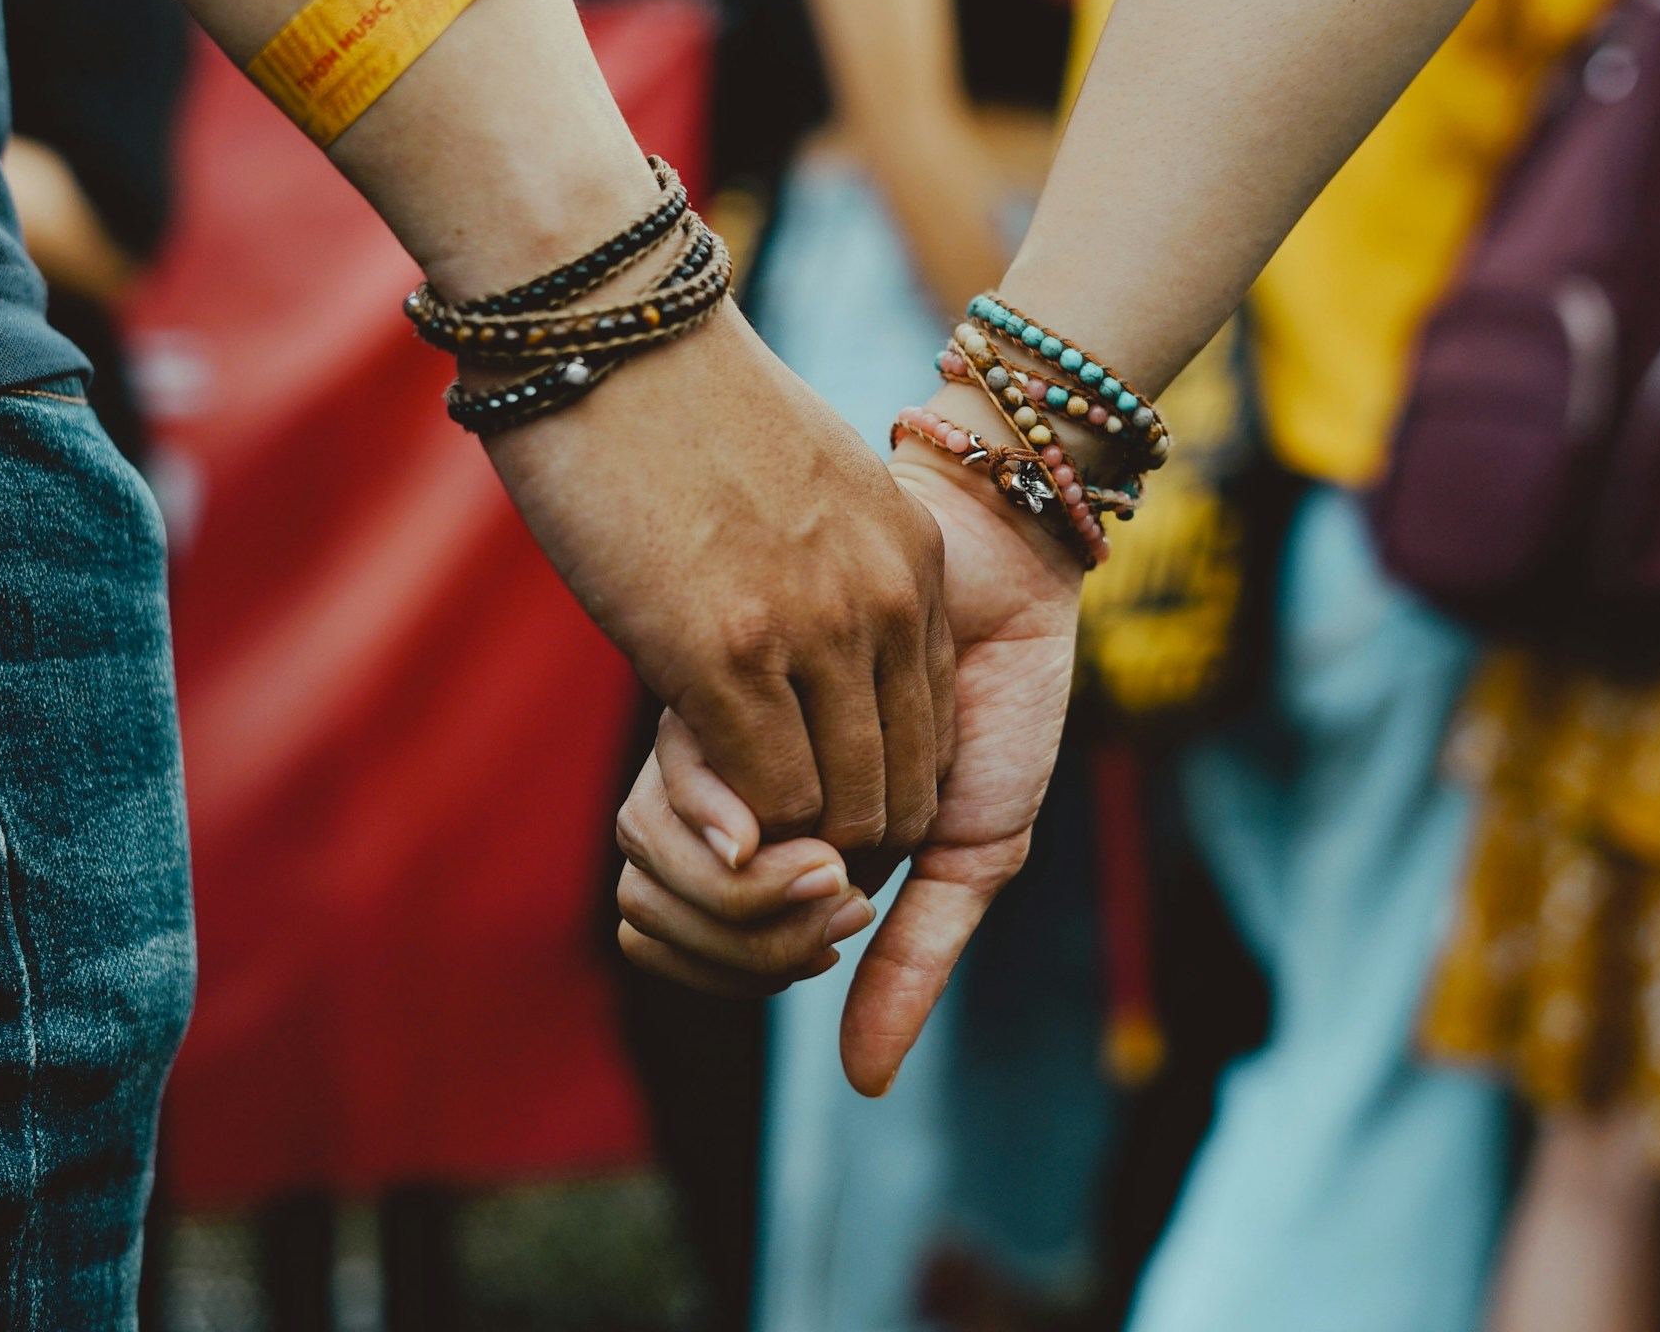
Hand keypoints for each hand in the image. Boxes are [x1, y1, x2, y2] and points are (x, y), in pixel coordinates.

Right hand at [490, 304, 958, 866]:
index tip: (819, 802)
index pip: (936, 727)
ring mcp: (811, 631)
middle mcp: (883, 600)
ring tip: (739, 841)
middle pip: (903, 786)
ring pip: (841, 808)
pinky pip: (766, 796)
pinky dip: (739, 829)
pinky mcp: (723, 655)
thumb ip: (832, 566)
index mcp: (913, 558)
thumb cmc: (683, 401)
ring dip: (792, 845)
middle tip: (781, 851)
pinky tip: (702, 815)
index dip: (881, 786)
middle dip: (846, 839)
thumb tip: (810, 634)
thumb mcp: (809, 484)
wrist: (613, 324)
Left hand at [616, 430, 1081, 1094]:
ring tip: (839, 863)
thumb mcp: (973, 851)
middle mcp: (728, 794)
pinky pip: (673, 795)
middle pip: (654, 912)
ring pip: (651, 861)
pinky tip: (820, 824)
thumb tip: (864, 1086)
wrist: (1008, 573)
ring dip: (747, 897)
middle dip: (748, 940)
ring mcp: (711, 736)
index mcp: (776, 842)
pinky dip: (738, 838)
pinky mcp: (706, 675)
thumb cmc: (1001, 705)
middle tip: (845, 901)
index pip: (695, 946)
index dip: (752, 965)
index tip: (847, 928)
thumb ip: (916, 959)